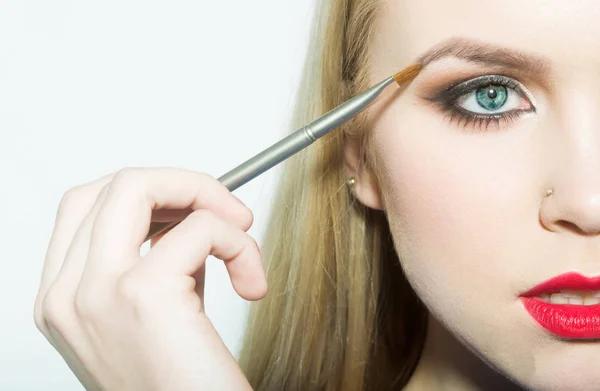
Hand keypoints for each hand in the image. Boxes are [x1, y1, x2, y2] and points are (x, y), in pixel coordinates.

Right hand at [34, 167, 266, 389]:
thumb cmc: (183, 386)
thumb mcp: (155, 318)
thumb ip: (159, 264)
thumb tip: (190, 217)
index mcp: (63, 299)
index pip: (86, 205)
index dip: (148, 192)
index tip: (192, 208)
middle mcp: (66, 294)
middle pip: (110, 185)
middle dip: (180, 183)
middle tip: (226, 211)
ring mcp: (96, 292)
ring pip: (137, 185)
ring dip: (207, 198)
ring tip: (241, 235)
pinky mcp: (143, 296)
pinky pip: (201, 227)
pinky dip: (238, 242)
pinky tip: (252, 281)